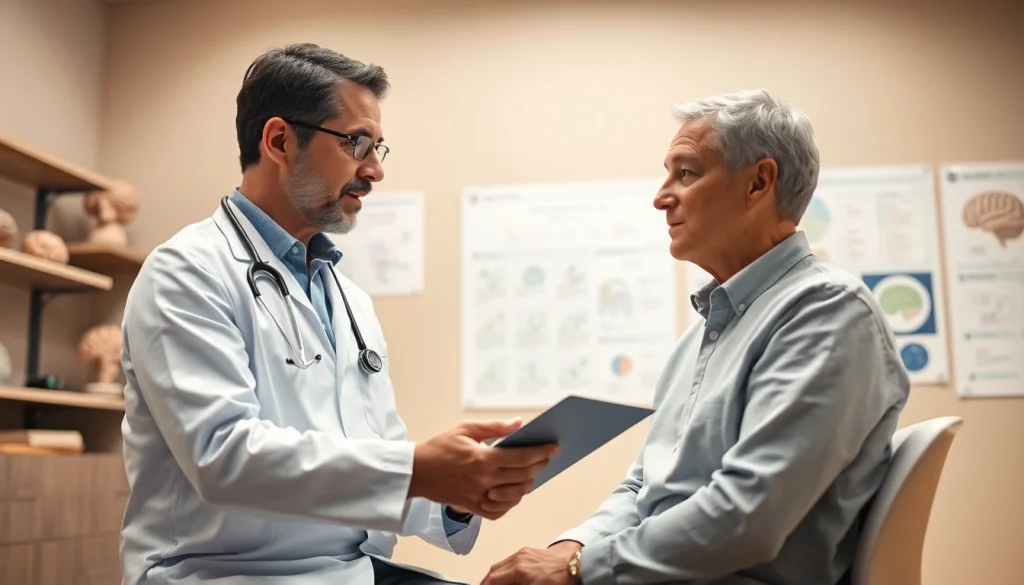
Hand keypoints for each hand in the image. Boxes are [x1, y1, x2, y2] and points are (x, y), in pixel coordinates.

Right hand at [409, 418, 558, 520]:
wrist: (416, 471)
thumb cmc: (440, 447)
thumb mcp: (466, 429)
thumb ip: (495, 427)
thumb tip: (519, 423)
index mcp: (482, 459)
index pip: (521, 457)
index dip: (542, 452)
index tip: (554, 447)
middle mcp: (483, 480)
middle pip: (523, 476)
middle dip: (540, 465)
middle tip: (547, 457)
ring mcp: (478, 496)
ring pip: (515, 495)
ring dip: (528, 484)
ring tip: (532, 473)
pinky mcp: (472, 507)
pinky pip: (499, 510)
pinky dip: (510, 503)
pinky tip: (513, 491)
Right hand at [481, 542, 581, 584]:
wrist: (578, 566)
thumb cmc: (561, 581)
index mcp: (518, 570)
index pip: (492, 580)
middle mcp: (518, 558)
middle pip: (493, 571)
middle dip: (486, 583)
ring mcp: (523, 553)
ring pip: (500, 565)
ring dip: (494, 577)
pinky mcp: (529, 551)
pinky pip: (509, 561)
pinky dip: (503, 570)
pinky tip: (507, 579)